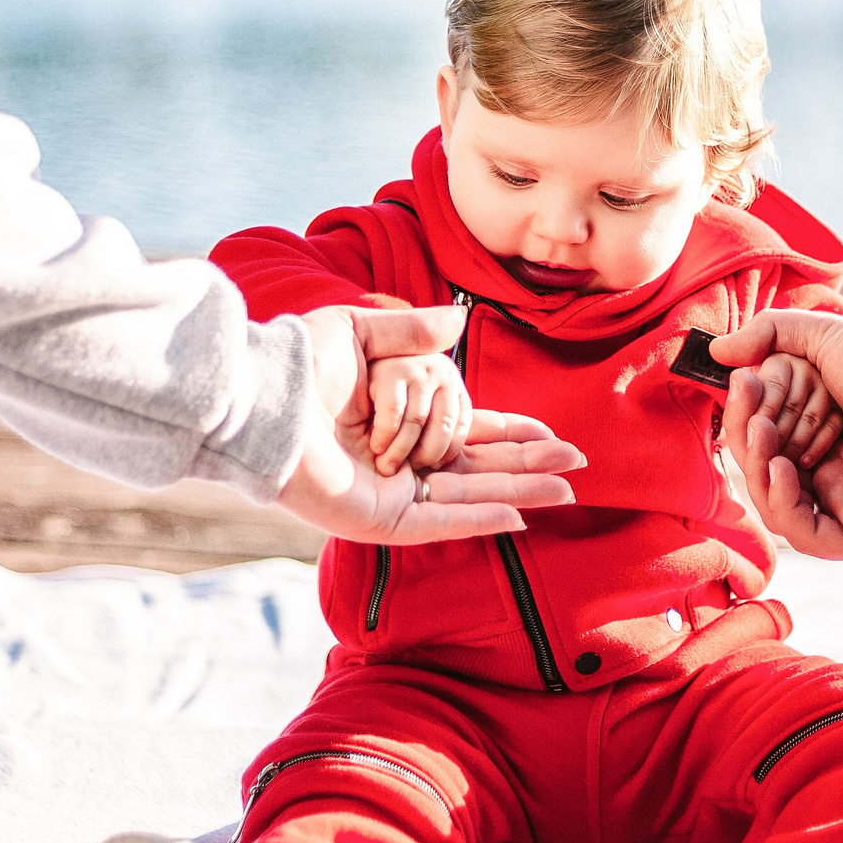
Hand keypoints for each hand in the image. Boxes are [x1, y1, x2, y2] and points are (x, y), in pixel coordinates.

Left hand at [279, 304, 584, 544]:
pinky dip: (479, 520)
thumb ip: (413, 332)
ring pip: (471, 498)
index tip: (551, 434)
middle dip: (531, 467)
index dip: (513, 434)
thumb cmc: (300, 365)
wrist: (265, 399)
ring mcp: (394, 495)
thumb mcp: (363, 334)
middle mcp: (403, 463)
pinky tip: (518, 517)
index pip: (471, 433)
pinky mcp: (380, 520)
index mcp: (403, 423)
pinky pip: (440, 524)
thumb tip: (460, 318)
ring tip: (567, 492)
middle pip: (482, 469)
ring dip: (521, 493)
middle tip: (577, 466)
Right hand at [364, 350, 471, 474]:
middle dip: (426, 456)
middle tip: (408, 473)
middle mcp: (442, 374)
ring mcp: (417, 370)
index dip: (446, 453)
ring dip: (401, 451)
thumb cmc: (394, 393)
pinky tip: (376, 447)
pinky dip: (385, 435)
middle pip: (443, 426)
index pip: (461, 427)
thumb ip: (437, 427)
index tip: (430, 469)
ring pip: (417, 421)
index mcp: (453, 386)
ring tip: (387, 467)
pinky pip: (393, 412)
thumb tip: (444, 463)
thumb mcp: (424, 406)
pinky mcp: (391, 371)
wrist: (362, 361)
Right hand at [709, 311, 842, 557]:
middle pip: (762, 478)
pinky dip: (783, 504)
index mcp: (817, 446)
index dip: (743, 422)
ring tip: (764, 429)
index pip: (761, 450)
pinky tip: (781, 467)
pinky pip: (806, 535)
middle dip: (749, 441)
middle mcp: (829, 482)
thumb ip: (767, 335)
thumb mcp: (814, 340)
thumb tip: (719, 353)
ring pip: (777, 508)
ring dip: (759, 467)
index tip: (742, 381)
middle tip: (751, 401)